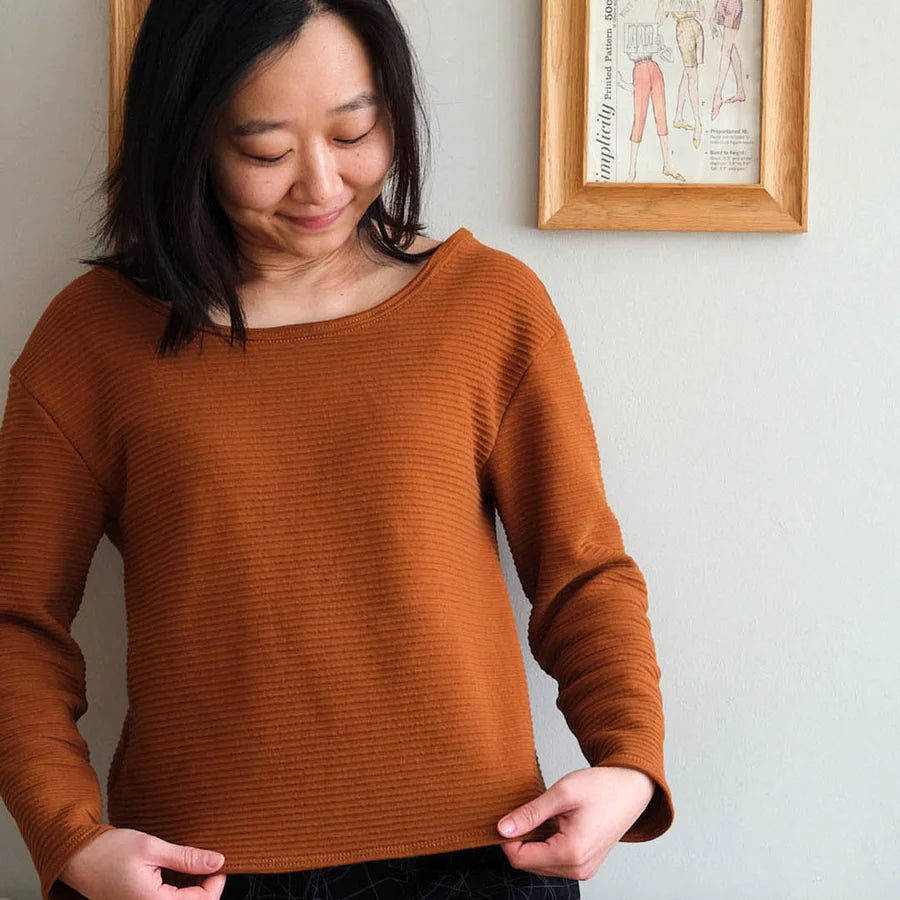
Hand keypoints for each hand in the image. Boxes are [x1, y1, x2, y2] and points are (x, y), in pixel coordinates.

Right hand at [58, 827, 226, 898]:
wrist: (77, 858)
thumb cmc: (110, 851)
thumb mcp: (152, 848)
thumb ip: (186, 858)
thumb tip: (217, 862)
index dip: (215, 882)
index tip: (219, 861)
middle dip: (204, 884)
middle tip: (207, 859)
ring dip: (191, 886)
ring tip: (191, 861)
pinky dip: (177, 887)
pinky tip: (177, 868)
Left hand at [495, 765, 654, 880]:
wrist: (631, 788)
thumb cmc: (602, 787)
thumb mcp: (562, 793)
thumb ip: (530, 814)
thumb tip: (503, 828)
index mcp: (572, 854)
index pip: (520, 859)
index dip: (507, 838)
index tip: (508, 815)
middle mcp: (578, 869)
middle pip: (528, 864)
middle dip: (520, 839)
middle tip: (526, 811)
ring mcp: (583, 870)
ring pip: (539, 864)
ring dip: (533, 841)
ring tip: (545, 816)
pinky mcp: (584, 865)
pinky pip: (553, 861)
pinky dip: (545, 844)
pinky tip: (554, 823)